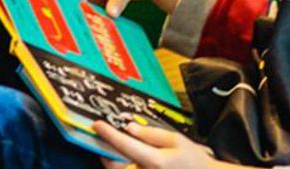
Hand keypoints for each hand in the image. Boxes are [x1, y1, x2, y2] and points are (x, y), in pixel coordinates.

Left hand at [94, 121, 216, 168]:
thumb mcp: (175, 140)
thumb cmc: (192, 159)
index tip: (97, 124)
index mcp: (155, 161)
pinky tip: (124, 157)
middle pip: (115, 164)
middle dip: (105, 151)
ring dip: (112, 160)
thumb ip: (151, 134)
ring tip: (112, 146)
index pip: (125, 145)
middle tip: (100, 136)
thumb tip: (129, 128)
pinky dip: (122, 165)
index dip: (108, 134)